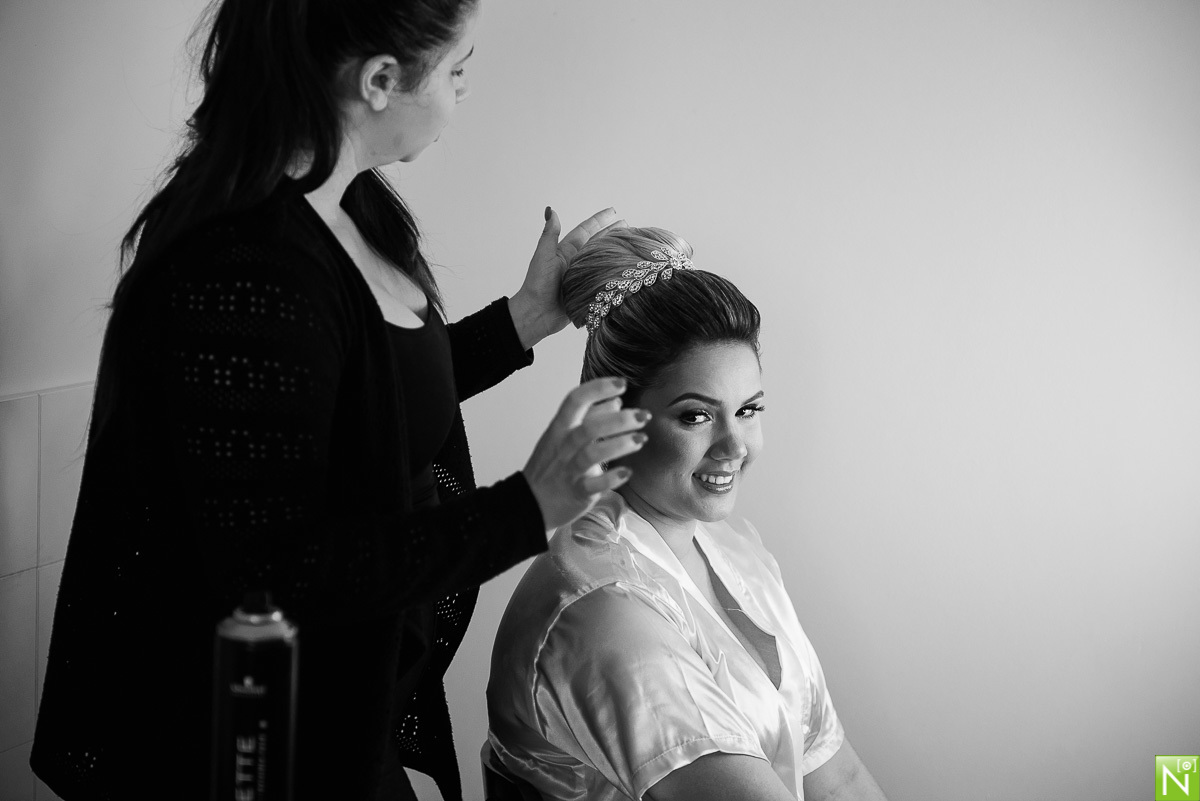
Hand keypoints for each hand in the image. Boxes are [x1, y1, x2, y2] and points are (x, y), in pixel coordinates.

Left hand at [509, 207, 625, 348]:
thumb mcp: (544, 255)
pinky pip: (603, 278)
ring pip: (603, 259)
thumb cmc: (537, 284)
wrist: (537, 313)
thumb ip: (550, 234)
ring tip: (630, 243)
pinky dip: (614, 272)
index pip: (586, 230)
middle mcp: (576, 261)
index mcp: (566, 251)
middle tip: (628, 225)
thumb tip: (551, 210)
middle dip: (612, 233)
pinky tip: (626, 269)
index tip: (613, 212)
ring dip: (616, 251)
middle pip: (598, 243)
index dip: (599, 220)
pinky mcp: (587, 290)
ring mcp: (583, 276)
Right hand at [523, 377, 649, 532]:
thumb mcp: (564, 436)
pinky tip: (627, 472)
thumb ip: (591, 417)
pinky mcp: (577, 493)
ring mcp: (569, 470)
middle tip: (643, 416)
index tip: (622, 383)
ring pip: (592, 454)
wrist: (531, 504)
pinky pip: (594, 485)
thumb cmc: (552, 466)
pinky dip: (611, 478)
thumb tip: (616, 401)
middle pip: (589, 428)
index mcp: (560, 428)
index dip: (598, 389)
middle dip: (619, 420)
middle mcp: (563, 447)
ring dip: (619, 445)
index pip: (575, 401)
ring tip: (641, 439)